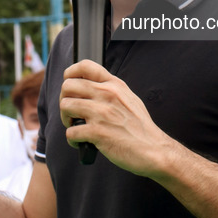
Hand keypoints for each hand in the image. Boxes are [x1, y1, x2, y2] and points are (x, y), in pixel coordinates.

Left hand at [59, 60, 174, 176]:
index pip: (85, 66)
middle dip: (64, 100)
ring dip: (66, 119)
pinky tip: (80, 142)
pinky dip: (72, 139)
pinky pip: (70, 131)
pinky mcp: (97, 132)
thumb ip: (112, 90)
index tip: (69, 85)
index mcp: (114, 85)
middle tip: (71, 112)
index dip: (70, 74)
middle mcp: (107, 95)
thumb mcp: (129, 99)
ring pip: (65, 106)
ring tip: (75, 126)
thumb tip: (92, 86)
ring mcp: (102, 113)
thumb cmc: (141, 128)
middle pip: (68, 86)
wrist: (153, 150)